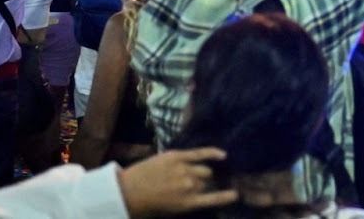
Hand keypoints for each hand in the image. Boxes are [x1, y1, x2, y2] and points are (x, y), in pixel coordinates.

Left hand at [117, 148, 238, 214]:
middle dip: (209, 183)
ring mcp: (184, 169)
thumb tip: (202, 195)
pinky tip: (222, 154)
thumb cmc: (147, 207)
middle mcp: (190, 186)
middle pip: (209, 182)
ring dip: (206, 172)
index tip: (236, 194)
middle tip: (209, 181)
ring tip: (205, 172)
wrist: (127, 192)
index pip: (215, 199)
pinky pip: (200, 153)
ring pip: (205, 169)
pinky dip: (212, 152)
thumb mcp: (171, 211)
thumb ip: (189, 202)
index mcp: (189, 203)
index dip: (227, 197)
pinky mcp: (177, 156)